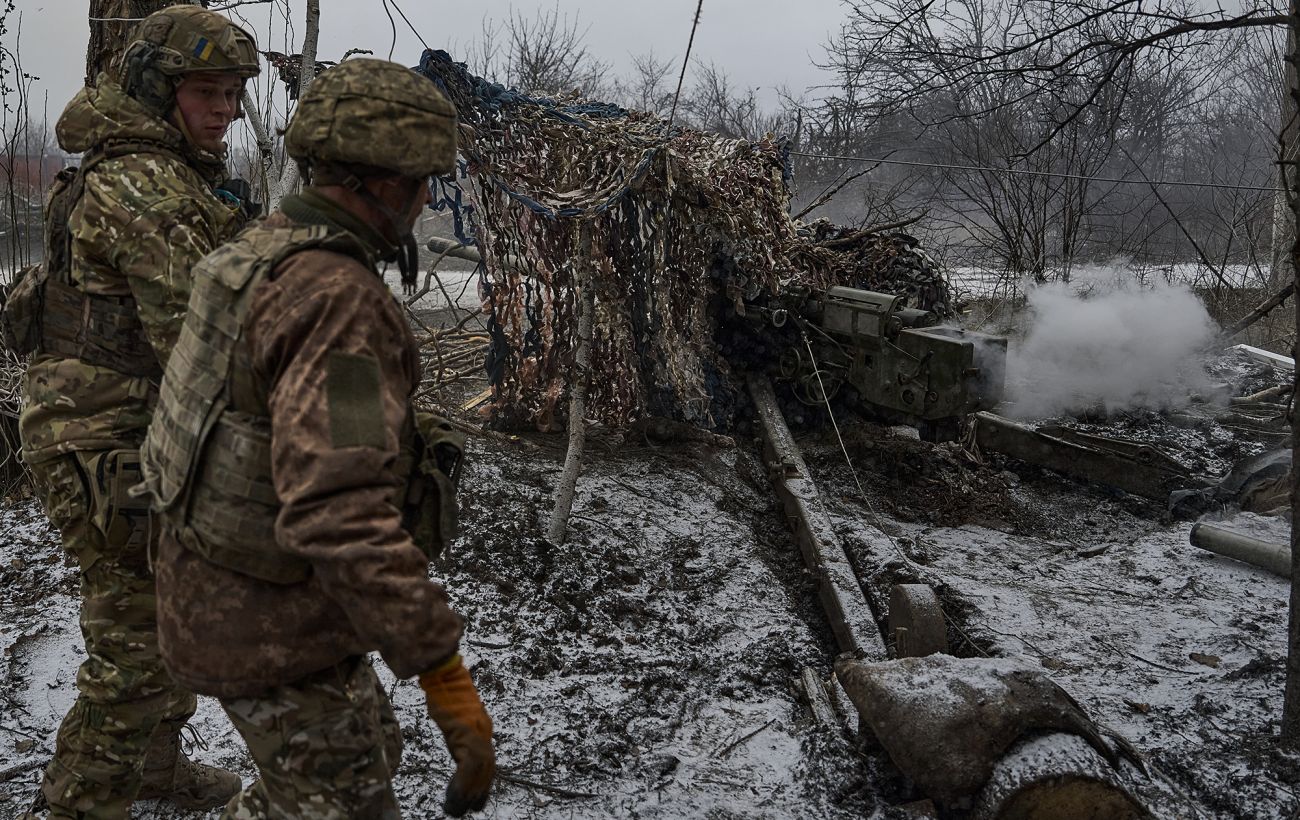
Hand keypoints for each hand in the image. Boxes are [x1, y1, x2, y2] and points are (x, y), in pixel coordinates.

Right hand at [419, 655, 494, 815]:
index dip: (484, 781)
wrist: (443, 671)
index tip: (479, 798)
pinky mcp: (468, 729)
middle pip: (488, 767)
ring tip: (459, 806)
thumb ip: (459, 732)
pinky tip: (455, 792)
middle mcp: (484, 729)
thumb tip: (457, 746)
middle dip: (481, 790)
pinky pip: (471, 763)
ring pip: (482, 768)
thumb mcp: (455, 717)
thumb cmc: (444, 689)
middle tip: (472, 808)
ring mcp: (478, 729)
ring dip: (471, 790)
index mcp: (482, 727)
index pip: (488, 760)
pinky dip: (464, 780)